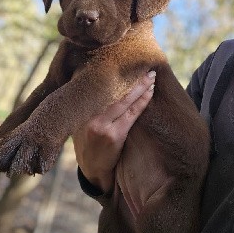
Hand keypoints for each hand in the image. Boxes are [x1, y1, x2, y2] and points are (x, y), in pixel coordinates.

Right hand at [72, 71, 155, 192]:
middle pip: (114, 91)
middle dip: (131, 78)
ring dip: (140, 87)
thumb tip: (104, 85)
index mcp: (81, 110)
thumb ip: (92, 107)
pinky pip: (131, 114)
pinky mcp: (114, 136)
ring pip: (124, 101)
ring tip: (151, 76)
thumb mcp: (83, 122)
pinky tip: (150, 92)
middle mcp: (89, 116)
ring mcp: (102, 126)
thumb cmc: (90, 142)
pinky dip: (142, 102)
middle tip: (145, 66)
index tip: (126, 63)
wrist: (91, 169)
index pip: (102, 88)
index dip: (115, 75)